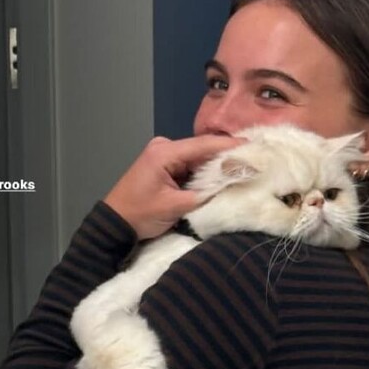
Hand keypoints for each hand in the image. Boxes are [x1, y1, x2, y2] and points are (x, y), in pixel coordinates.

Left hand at [103, 133, 247, 239]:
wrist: (114, 223)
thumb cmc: (141, 214)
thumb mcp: (175, 206)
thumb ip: (205, 193)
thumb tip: (231, 183)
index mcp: (164, 152)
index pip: (203, 145)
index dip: (229, 145)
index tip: (253, 145)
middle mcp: (164, 147)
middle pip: (201, 149)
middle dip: (225, 155)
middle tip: (253, 158)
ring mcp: (163, 154)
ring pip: (197, 156)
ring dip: (215, 164)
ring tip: (242, 166)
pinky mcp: (164, 164)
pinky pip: (189, 164)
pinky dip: (203, 170)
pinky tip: (221, 174)